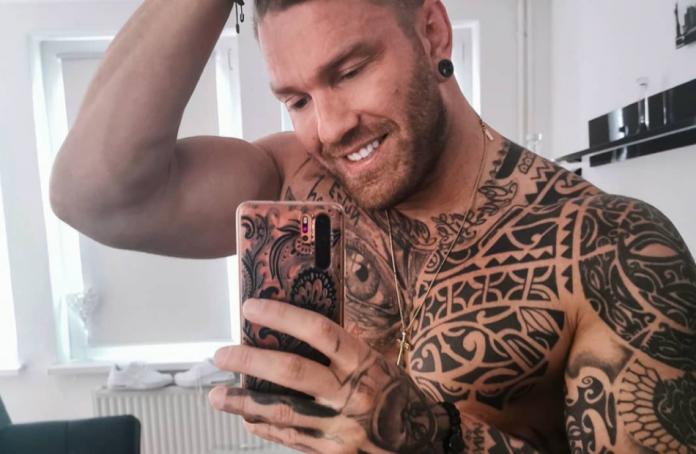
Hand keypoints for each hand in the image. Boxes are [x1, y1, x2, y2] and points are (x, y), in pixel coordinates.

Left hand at [209, 298, 447, 452]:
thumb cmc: (395, 395)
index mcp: (363, 363)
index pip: (319, 331)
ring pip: (282, 412)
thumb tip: (299, 328)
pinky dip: (265, 427)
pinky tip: (246, 419)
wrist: (423, 443)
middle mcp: (351, 394)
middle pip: (292, 372)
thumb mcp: (379, 364)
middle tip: (222, 354)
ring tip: (215, 395)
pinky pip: (290, 438)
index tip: (251, 307)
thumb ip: (345, 349)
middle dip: (250, 362)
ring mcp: (340, 428)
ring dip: (243, 403)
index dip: (283, 316)